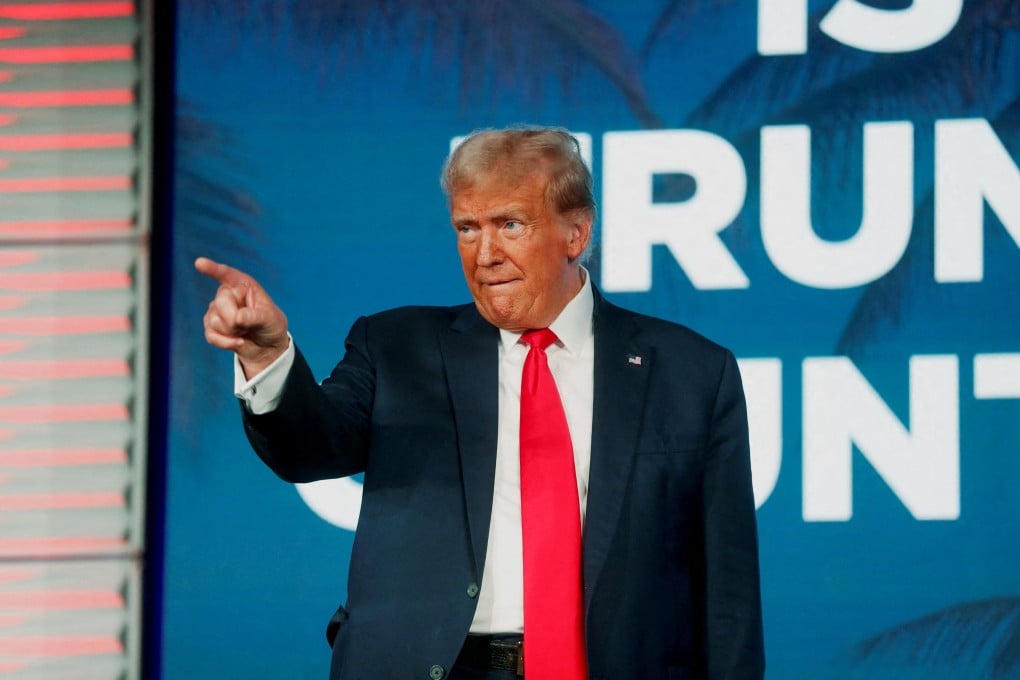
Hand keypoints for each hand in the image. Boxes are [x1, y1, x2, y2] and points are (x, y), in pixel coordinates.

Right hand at [195, 257, 289, 378]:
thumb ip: (254, 317)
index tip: (199, 263)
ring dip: (233, 332)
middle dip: (235, 319)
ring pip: (215, 321)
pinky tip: (239, 342)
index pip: (227, 274)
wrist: (266, 346)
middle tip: (249, 325)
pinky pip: (211, 335)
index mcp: (243, 285)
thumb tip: (237, 318)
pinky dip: (226, 342)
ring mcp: (217, 310)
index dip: (213, 269)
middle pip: (220, 303)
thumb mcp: (270, 319)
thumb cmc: (271, 325)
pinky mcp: (211, 326)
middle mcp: (228, 294)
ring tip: (245, 331)